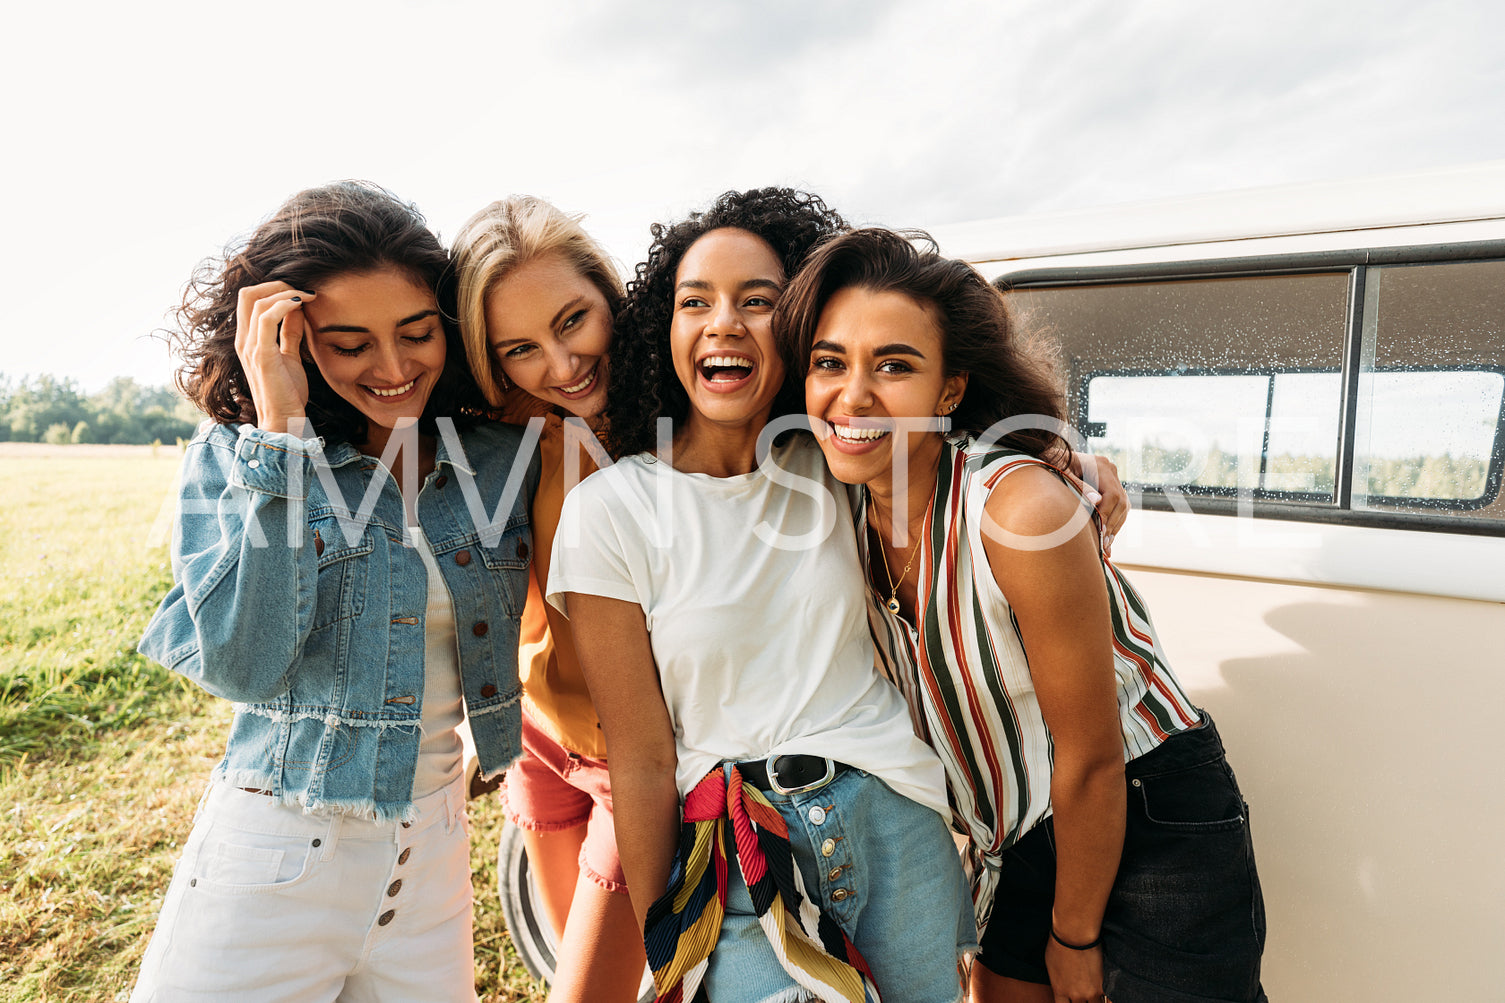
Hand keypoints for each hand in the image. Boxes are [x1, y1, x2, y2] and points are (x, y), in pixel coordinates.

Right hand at [234, 281, 314, 432]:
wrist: (284, 419)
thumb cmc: (287, 392)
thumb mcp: (289, 356)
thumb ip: (290, 334)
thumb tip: (298, 311)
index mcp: (248, 339)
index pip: (250, 299)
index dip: (275, 289)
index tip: (302, 293)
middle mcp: (244, 340)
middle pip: (247, 294)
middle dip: (277, 284)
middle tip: (303, 290)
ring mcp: (250, 347)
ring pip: (256, 301)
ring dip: (285, 292)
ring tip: (308, 296)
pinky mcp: (261, 355)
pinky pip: (266, 318)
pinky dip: (284, 305)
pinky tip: (301, 305)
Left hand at [1044, 935, 1105, 1002]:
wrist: (1074, 935)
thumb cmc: (1059, 945)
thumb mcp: (1051, 966)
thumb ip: (1058, 981)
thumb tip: (1061, 986)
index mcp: (1060, 990)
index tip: (1071, 999)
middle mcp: (1076, 995)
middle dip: (1081, 1002)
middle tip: (1083, 993)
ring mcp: (1091, 991)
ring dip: (1094, 1001)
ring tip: (1093, 992)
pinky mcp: (1103, 985)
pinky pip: (1108, 1000)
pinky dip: (1107, 999)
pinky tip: (1107, 997)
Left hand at [1062, 454, 1128, 556]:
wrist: (1050, 458)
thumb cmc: (1053, 465)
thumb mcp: (1062, 474)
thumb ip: (1079, 486)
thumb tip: (1097, 501)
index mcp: (1101, 465)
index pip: (1112, 494)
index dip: (1107, 514)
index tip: (1100, 530)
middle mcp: (1110, 470)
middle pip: (1121, 502)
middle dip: (1112, 524)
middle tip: (1103, 543)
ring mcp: (1111, 478)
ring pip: (1123, 506)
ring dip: (1115, 526)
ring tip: (1106, 545)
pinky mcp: (1109, 487)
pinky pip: (1118, 507)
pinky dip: (1113, 522)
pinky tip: (1107, 537)